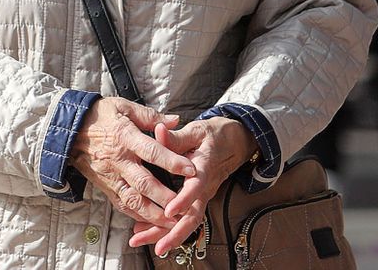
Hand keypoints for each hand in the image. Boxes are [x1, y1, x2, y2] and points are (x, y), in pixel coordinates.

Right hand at [70, 98, 195, 228]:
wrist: (67, 131)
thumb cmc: (97, 116)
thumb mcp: (123, 106)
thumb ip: (150, 116)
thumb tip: (174, 120)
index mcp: (125, 137)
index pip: (151, 151)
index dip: (171, 161)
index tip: (191, 170)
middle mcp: (118, 160)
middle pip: (144, 183)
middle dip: (166, 197)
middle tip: (185, 206)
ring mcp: (111, 176)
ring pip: (134, 200)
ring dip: (154, 214)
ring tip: (173, 222)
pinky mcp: (106, 187)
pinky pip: (123, 204)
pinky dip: (138, 216)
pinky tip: (152, 221)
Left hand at [128, 118, 257, 257]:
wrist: (235, 143)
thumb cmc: (215, 136)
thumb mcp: (196, 131)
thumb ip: (176, 136)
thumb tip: (159, 130)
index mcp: (204, 169)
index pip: (196, 188)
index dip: (183, 200)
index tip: (169, 211)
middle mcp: (204, 188)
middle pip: (193, 216)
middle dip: (174, 234)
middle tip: (158, 247)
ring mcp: (201, 196)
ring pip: (187, 222)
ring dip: (166, 235)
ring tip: (142, 241)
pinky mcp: (196, 199)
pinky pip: (183, 217)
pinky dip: (165, 227)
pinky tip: (146, 232)